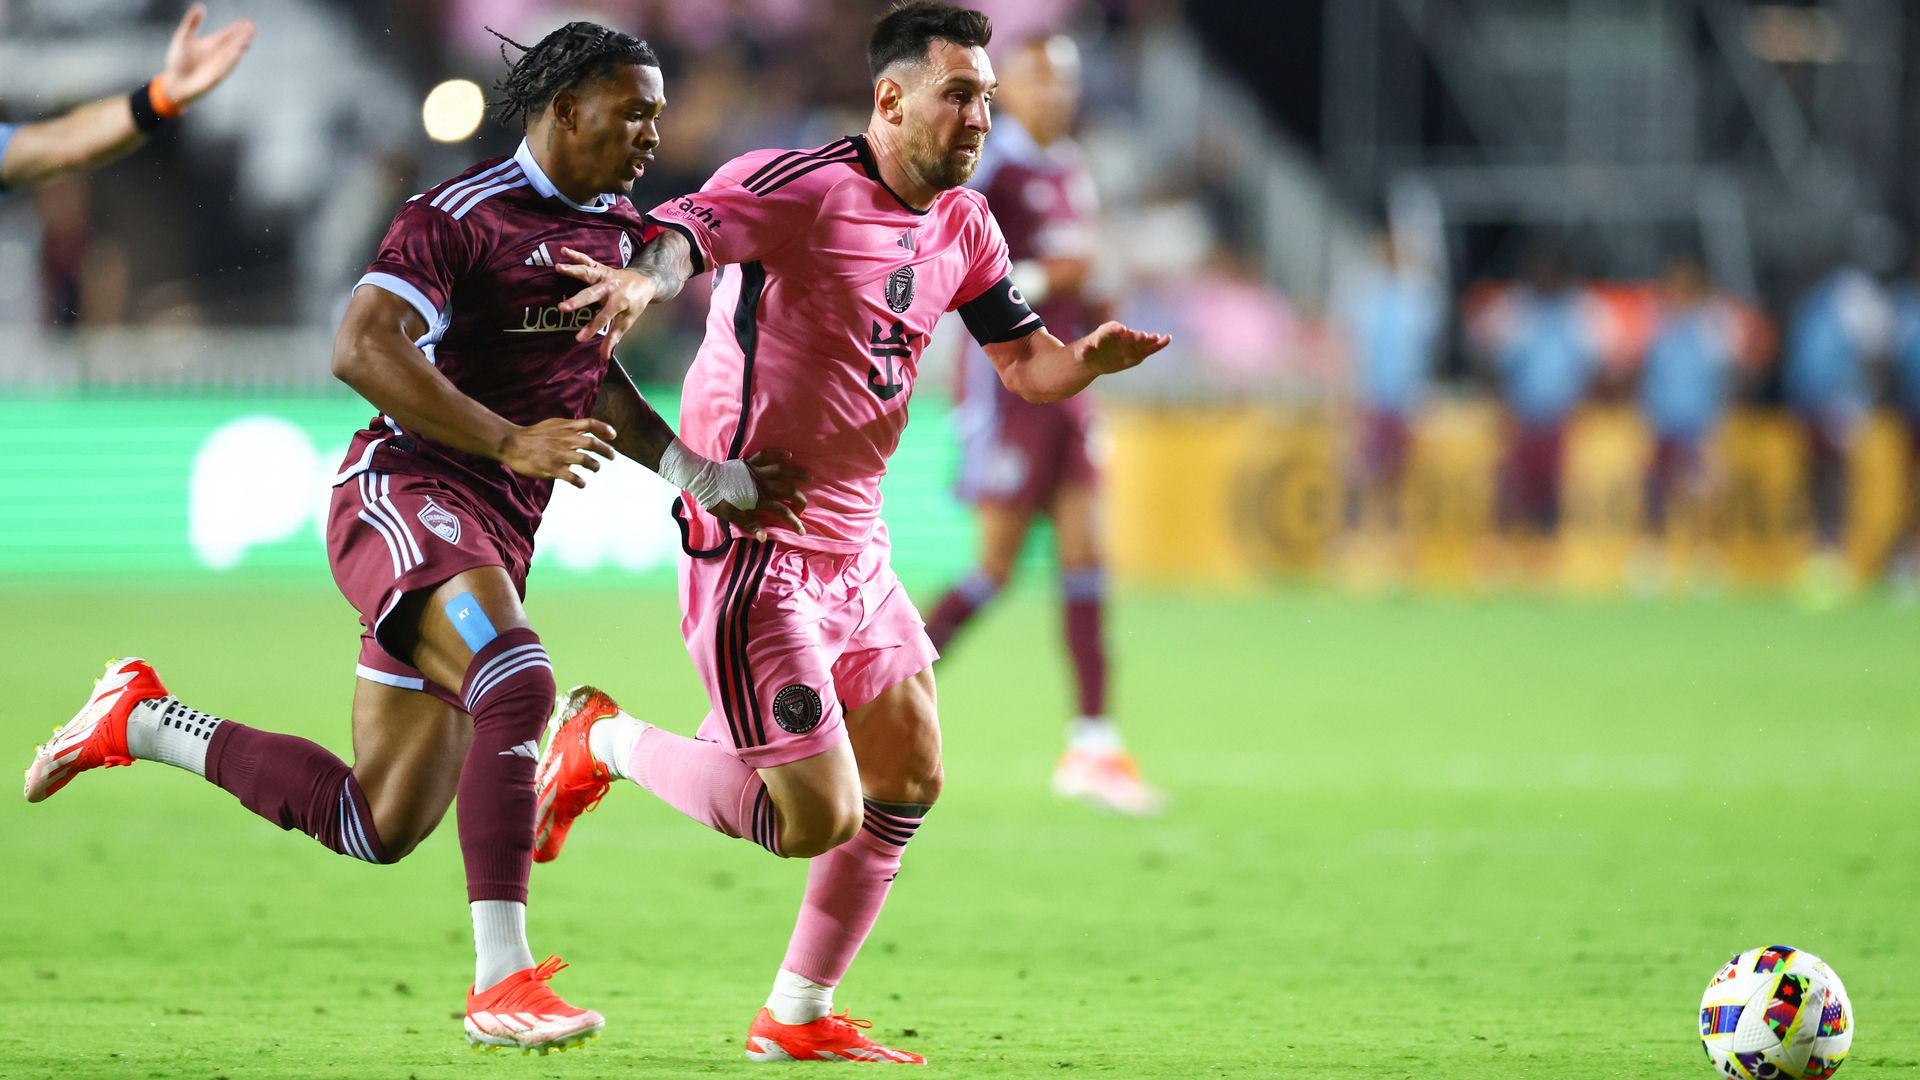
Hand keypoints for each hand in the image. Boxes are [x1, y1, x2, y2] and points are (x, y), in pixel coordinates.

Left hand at [162, 4, 256, 107]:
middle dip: (242, 35)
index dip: (236, 28)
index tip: (247, 22)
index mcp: (211, 43)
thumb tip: (200, 6)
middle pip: (233, 42)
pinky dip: (232, 59)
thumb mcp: (183, 37)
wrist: (174, 82)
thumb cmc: (178, 61)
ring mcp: (219, 64)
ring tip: (248, 38)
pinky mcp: (217, 75)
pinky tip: (238, 52)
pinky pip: (226, 66)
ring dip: (240, 46)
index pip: (227, 34)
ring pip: (232, 53)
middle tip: (253, 27)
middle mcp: (218, 53)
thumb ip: (192, 22)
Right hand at [498, 418, 616, 488]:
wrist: (512, 443)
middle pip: (593, 443)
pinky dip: (580, 482)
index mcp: (565, 428)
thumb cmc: (531, 435)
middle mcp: (566, 440)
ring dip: (595, 466)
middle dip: (606, 450)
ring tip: (596, 468)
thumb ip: (567, 427)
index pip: (590, 424)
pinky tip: (582, 483)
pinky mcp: (554, 469)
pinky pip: (573, 478)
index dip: (604, 428)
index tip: (613, 435)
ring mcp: (561, 455)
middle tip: (613, 456)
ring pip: (587, 461)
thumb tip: (581, 429)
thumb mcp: (552, 424)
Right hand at [557, 247, 654, 359]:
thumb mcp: (628, 321)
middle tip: (562, 308)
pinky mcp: (600, 268)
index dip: (591, 329)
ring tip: (558, 268)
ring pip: (587, 273)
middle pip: (592, 295)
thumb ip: (614, 337)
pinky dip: (575, 255)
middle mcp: (610, 287)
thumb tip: (604, 356)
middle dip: (577, 301)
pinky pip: (587, 260)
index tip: (578, 339)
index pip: (603, 318)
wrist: (644, 281)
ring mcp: (604, 276)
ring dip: (573, 270)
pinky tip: (563, 250)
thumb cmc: (634, 304)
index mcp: (619, 302)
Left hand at [707, 449, 810, 541]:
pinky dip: (778, 453)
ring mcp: (757, 471)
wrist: (704, 480)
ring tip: (809, 477)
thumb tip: (765, 537)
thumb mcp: (732, 516)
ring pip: (782, 470)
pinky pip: (766, 455)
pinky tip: (788, 455)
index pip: (782, 511)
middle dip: (799, 499)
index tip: (801, 531)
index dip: (793, 522)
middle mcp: (762, 484)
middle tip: (803, 507)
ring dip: (797, 473)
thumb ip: (750, 525)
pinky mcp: (750, 462)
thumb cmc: (717, 500)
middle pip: (788, 490)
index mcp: (758, 499)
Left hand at [1078, 321, 1172, 375]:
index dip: (1116, 328)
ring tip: (1158, 337)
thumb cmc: (1086, 353)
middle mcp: (1120, 335)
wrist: (1094, 358)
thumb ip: (1085, 352)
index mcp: (1105, 332)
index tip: (1122, 329)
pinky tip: (1168, 339)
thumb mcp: (1083, 353)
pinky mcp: (1136, 352)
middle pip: (1128, 335)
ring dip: (1149, 340)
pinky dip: (1157, 344)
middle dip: (1135, 336)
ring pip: (1140, 341)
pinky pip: (1148, 348)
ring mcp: (1129, 343)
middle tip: (1143, 336)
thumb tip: (1084, 352)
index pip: (1110, 328)